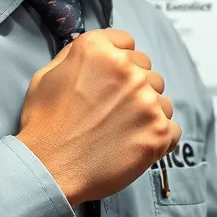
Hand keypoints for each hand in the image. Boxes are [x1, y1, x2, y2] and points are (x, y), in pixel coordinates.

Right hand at [15, 29, 180, 206]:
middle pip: (147, 71)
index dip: (118, 64)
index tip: (109, 83)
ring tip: (120, 133)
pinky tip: (134, 146)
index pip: (127, 44)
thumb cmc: (44, 126)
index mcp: (99, 50)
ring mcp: (147, 100)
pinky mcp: (159, 131)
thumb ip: (76, 54)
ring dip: (147, 114)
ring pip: (161, 100)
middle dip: (133, 89)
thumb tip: (100, 48)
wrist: (48, 171)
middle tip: (111, 113)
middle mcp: (128, 69)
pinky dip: (157, 139)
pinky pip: (172, 129)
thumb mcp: (47, 75)